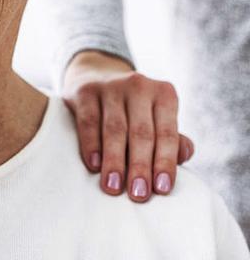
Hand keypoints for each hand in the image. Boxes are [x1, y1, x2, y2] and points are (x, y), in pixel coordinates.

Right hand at [63, 51, 194, 202]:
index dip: (165, 161)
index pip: (166, 132)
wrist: (98, 76)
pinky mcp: (85, 91)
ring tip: (113, 187)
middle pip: (141, 132)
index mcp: (164, 94)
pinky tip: (93, 164)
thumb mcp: (156, 117)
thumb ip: (172, 138)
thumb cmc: (133, 109)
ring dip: (114, 160)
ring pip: (114, 129)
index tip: (162, 189)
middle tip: (138, 194)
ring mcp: (110, 86)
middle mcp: (139, 86)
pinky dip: (91, 144)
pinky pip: (89, 121)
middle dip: (140, 166)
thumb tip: (185, 156)